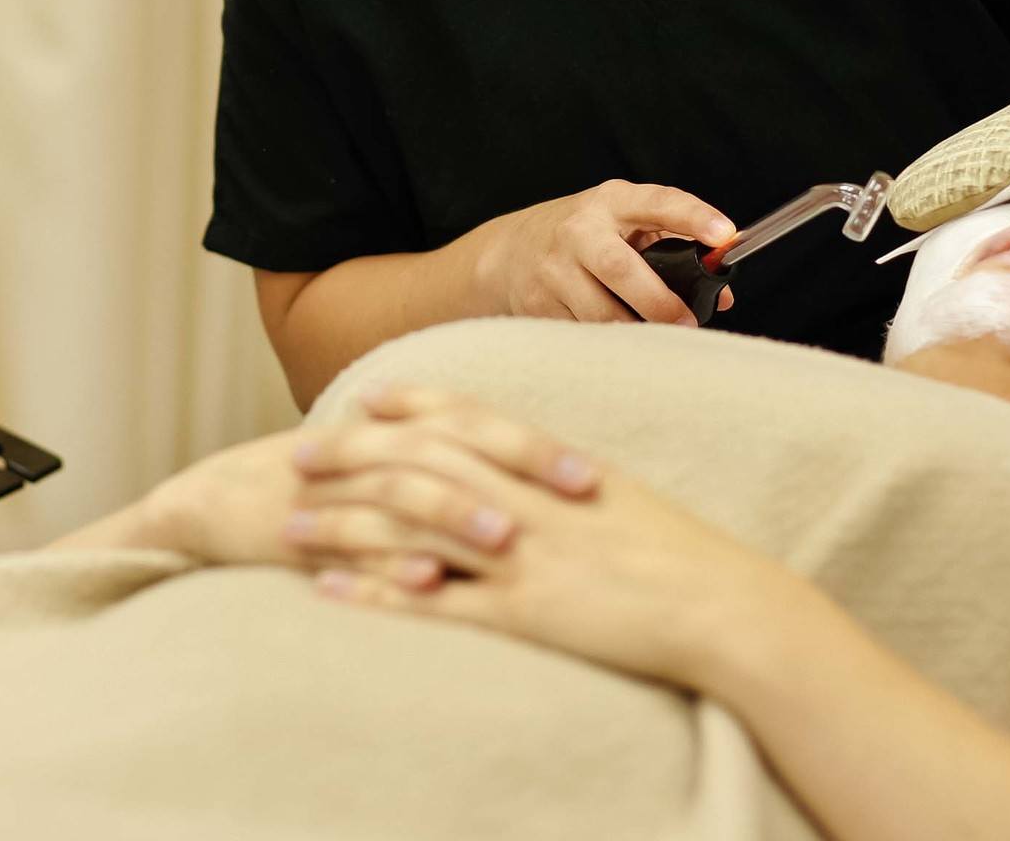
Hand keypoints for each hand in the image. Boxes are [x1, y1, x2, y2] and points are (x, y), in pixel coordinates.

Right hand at [135, 390, 599, 572]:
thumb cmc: (328, 491)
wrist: (220, 500)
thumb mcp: (392, 468)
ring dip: (460, 514)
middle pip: (462, 446)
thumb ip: (456, 468)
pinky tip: (430, 579)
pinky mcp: (307, 534)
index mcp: (408, 433)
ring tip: (511, 537)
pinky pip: (355, 549)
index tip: (600, 473)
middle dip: (522, 467)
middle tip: (584, 491)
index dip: (541, 446)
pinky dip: (393, 563)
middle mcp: (382, 451)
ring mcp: (344, 492)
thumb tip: (542, 488)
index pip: (487, 427)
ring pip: (410, 495)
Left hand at [287, 385, 788, 689]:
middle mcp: (524, 499)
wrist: (722, 601)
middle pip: (418, 463)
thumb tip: (545, 473)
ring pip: (408, 526)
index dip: (412, 403)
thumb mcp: (625, 496)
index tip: (368, 395)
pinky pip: (427, 602)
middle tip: (299, 451)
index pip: (468, 417)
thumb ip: (573, 482)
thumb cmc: (683, 552)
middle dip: (352, 456)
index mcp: (553, 463)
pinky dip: (370, 594)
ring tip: (288, 524)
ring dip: (342, 523)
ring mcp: (518, 554)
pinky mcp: (517, 613)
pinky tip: (327, 591)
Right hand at [482, 178, 736, 325]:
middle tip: (688, 323)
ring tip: (658, 339)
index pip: (658, 203)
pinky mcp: (538, 304)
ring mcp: (554, 269)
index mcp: (612, 203)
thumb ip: (673, 248)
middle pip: (621, 269)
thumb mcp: (624, 223)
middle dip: (659, 301)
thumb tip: (722, 294)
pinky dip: (608, 343)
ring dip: (635, 332)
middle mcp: (580, 231)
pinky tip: (620, 343)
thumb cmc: (585, 235)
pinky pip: (583, 334)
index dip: (693, 216)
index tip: (725, 234)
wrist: (509, 251)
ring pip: (601, 313)